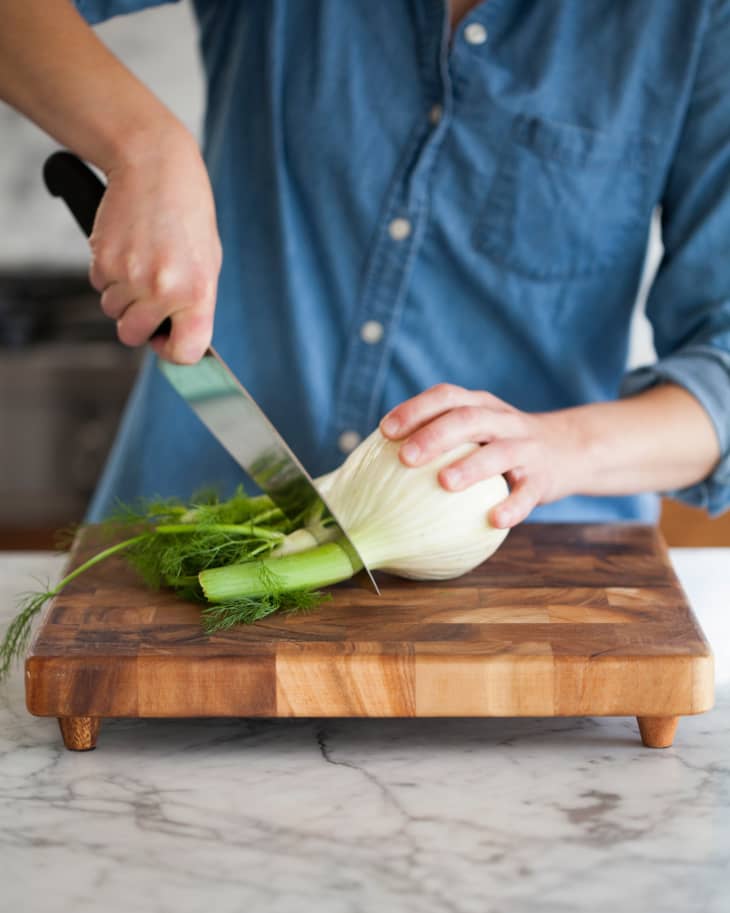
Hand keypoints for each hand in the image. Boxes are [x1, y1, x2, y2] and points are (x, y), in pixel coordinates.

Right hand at [89, 126, 221, 363]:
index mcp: (197, 293)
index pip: (184, 352)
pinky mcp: (103, 260)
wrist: (155, 167)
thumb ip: (194, 305)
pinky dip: (108, 274)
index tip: (169, 341)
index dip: (174, 352)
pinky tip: (126, 249)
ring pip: (113, 311)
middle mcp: (163, 290)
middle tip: (149, 298)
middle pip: (134, 337)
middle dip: (139, 324)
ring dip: (122, 296)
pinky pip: (99, 287)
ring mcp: (131, 276)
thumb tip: (178, 340)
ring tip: (142, 262)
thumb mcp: (207, 263)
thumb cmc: (187, 217)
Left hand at [380, 384, 578, 528]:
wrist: (569, 450)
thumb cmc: (501, 445)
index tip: (385, 430)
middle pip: (468, 419)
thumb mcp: (476, 431)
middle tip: (405, 457)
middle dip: (435, 435)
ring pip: (500, 452)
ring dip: (471, 466)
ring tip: (444, 483)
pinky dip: (512, 506)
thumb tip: (375, 468)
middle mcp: (502, 421)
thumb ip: (439, 439)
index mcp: (480, 405)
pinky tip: (493, 520)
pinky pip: (528, 493)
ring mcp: (526, 448)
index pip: (445, 397)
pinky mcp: (544, 479)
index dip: (415, 409)